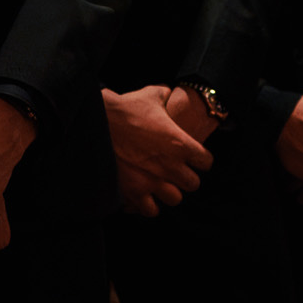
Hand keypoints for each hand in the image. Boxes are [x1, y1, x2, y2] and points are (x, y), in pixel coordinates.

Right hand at [107, 85, 214, 217]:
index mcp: (181, 144)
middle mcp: (171, 166)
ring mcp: (152, 182)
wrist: (97, 122)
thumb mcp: (151, 95)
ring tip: (161, 184)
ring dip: (169, 192)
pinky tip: (145, 195)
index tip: (194, 157)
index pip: (206, 162)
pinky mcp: (134, 192)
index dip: (201, 159)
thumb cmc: (125, 108)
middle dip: (186, 177)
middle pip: (193, 184)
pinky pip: (150, 210)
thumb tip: (169, 93)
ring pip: (174, 199)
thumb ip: (166, 96)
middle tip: (176, 171)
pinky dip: (149, 204)